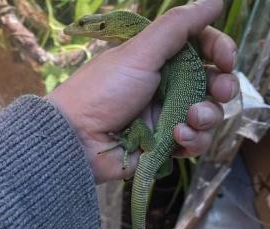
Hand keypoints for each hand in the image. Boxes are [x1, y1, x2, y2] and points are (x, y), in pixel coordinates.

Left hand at [46, 0, 238, 183]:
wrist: (76, 138)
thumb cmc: (103, 91)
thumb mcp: (138, 53)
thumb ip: (176, 28)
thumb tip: (213, 2)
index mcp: (159, 59)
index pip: (201, 48)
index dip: (220, 50)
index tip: (226, 59)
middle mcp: (166, 85)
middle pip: (212, 82)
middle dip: (223, 87)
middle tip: (221, 91)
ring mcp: (166, 115)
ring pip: (208, 114)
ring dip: (208, 116)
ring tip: (189, 120)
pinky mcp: (165, 143)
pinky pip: (195, 141)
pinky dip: (193, 141)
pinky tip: (177, 138)